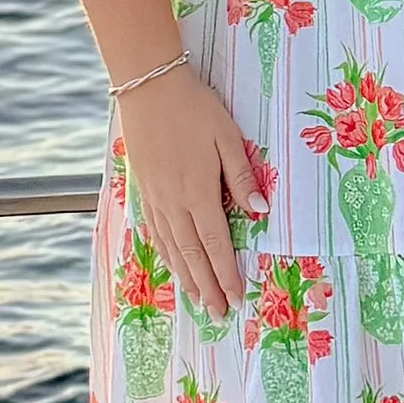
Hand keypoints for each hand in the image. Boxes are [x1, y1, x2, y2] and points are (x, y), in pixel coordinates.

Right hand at [115, 66, 268, 319]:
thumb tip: (260, 212)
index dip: (226, 274)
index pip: (215, 244)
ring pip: (172, 247)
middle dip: (207, 287)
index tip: (236, 298)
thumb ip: (241, 177)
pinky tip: (171, 263)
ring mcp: (155, 198)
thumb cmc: (194, 109)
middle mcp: (174, 202)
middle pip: (192, 255)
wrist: (149, 88)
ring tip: (196, 299)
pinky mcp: (143, 189)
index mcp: (198, 192)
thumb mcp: (227, 137)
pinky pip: (155, 231)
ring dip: (185, 277)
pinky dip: (166, 253)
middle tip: (218, 313)